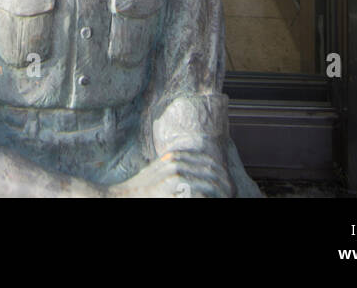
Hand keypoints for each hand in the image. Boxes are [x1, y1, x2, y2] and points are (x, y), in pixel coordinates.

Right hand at [108, 150, 231, 198]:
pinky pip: (200, 194)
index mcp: (175, 156)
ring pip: (210, 184)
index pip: (209, 161)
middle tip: (233, 193)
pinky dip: (208, 198)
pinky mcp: (175, 189)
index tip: (230, 185)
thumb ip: (176, 166)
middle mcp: (177, 163)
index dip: (223, 174)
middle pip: (212, 171)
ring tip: (227, 197)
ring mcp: (176, 176)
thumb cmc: (142, 189)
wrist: (124, 197)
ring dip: (221, 193)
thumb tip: (200, 171)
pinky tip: (212, 200)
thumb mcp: (159, 171)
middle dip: (226, 184)